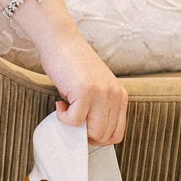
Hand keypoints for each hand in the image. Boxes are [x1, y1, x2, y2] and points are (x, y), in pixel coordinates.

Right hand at [36, 31, 127, 145]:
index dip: (98, 138)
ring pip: (94, 132)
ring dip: (75, 128)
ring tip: (67, 110)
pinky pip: (74, 121)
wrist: (62, 42)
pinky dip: (63, 117)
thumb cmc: (73, 65)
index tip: (83, 128)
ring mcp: (101, 94)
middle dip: (85, 135)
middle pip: (105, 136)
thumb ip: (99, 107)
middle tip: (72, 119)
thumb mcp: (95, 87)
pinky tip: (61, 102)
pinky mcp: (85, 92)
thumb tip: (90, 133)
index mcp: (120, 96)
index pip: (117, 133)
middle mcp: (114, 95)